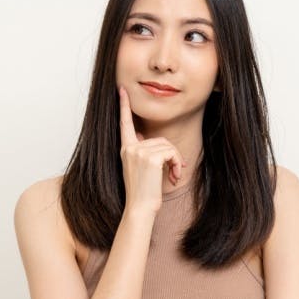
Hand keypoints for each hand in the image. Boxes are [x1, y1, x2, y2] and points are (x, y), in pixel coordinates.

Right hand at [118, 84, 186, 214]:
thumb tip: (153, 143)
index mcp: (125, 149)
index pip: (124, 124)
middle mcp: (129, 148)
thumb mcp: (139, 169)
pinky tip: (173, 176)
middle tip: (174, 171)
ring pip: (168, 146)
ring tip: (173, 176)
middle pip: (161, 139)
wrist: (140, 208)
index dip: (123, 106)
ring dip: (176, 161)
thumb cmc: (142, 192)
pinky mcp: (150, 158)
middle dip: (172, 155)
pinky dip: (177, 163)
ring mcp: (138, 152)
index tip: (122, 90)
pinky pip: (171, 152)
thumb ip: (142, 152)